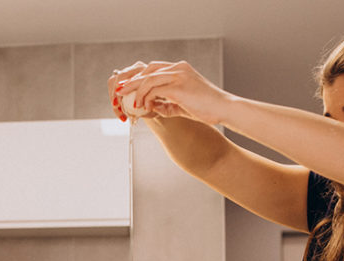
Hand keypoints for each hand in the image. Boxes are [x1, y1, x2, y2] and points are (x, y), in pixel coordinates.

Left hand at [109, 60, 229, 124]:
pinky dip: (146, 99)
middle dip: (132, 81)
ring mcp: (178, 75)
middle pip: (147, 70)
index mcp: (181, 68)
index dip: (139, 77)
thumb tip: (152, 107)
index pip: (154, 68)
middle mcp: (179, 68)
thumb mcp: (182, 104)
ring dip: (137, 92)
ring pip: (148, 79)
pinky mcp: (178, 86)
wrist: (224, 109)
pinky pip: (154, 90)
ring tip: (132, 104)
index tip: (128, 86)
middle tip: (120, 91)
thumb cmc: (207, 108)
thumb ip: (166, 103)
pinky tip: (146, 108)